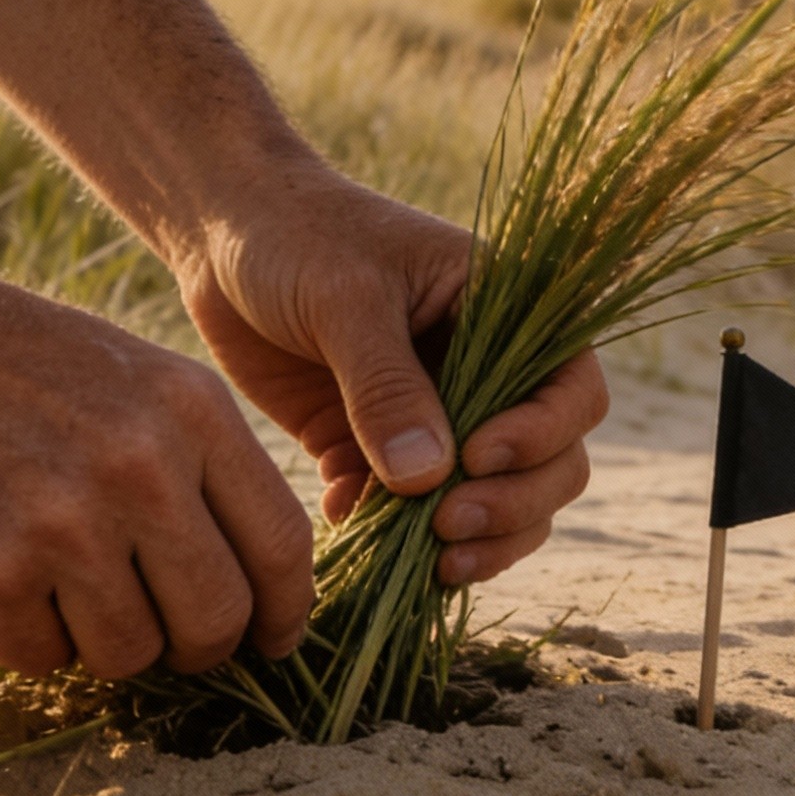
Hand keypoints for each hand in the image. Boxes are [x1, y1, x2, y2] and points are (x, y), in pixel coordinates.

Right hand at [0, 262, 313, 678]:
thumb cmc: (18, 362)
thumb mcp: (141, 380)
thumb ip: (204, 467)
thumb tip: (263, 585)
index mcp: (193, 413)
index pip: (283, 547)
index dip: (285, 614)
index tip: (272, 641)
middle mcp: (141, 468)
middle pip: (217, 619)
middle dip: (197, 648)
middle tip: (164, 636)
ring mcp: (62, 523)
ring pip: (130, 653)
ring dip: (102, 640)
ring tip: (61, 579)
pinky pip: (41, 657)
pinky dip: (27, 636)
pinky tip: (0, 573)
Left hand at [179, 160, 608, 585]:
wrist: (222, 233)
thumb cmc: (295, 236)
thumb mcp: (345, 298)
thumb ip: (386, 385)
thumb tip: (430, 480)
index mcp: (507, 311)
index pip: (572, 389)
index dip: (542, 436)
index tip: (475, 456)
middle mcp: (486, 370)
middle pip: (550, 462)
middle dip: (512, 506)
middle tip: (447, 527)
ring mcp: (434, 414)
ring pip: (491, 498)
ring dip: (470, 540)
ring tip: (424, 562)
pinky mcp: (374, 448)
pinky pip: (406, 513)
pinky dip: (389, 536)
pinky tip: (343, 521)